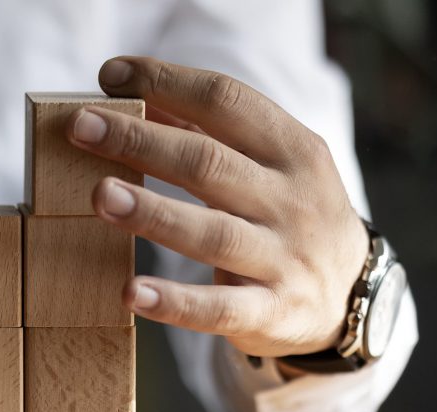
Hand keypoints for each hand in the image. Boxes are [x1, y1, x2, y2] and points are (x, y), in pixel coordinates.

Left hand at [71, 56, 369, 358]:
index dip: (166, 83)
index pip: (227, 101)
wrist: (353, 294)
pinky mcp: (273, 312)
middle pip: (209, 163)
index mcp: (293, 149)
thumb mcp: (272, 166)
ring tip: (101, 196)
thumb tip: (134, 99)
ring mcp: (285, 258)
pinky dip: (175, 303)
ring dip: (154, 213)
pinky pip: (219, 308)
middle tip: (83, 127)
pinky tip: (132, 293)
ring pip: (213, 234)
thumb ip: (210, 136)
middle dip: (142, 141)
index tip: (111, 74)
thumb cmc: (291, 215)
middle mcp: (292, 200)